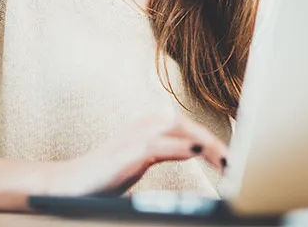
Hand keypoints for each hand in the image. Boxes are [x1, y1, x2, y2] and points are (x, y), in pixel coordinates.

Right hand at [48, 113, 228, 196]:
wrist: (71, 184)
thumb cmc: (106, 174)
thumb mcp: (142, 160)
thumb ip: (167, 150)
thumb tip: (196, 149)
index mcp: (150, 125)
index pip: (188, 128)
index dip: (212, 142)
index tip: (232, 159)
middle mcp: (145, 124)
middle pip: (188, 126)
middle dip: (215, 144)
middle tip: (236, 164)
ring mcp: (137, 135)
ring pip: (180, 131)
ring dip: (207, 144)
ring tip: (227, 161)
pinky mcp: (130, 151)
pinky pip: (162, 145)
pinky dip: (182, 146)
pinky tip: (197, 149)